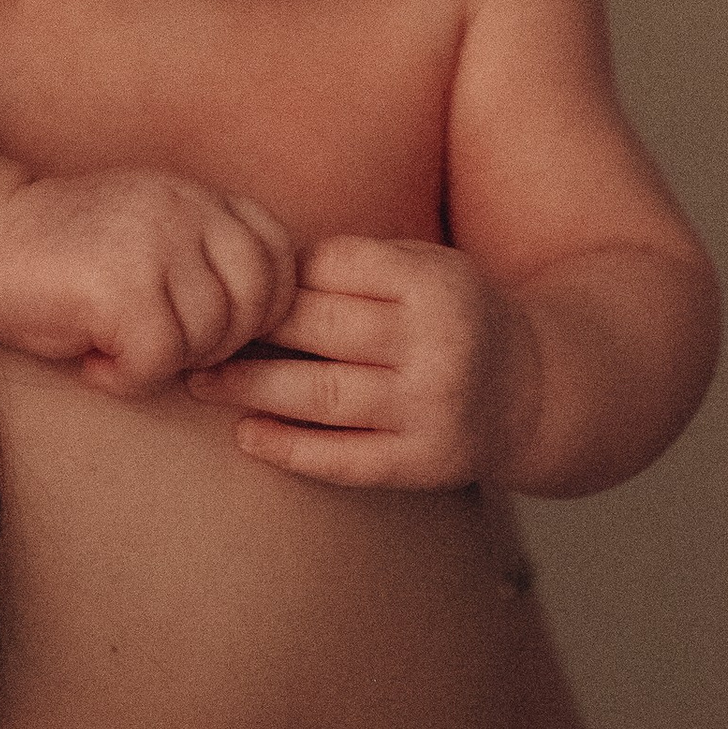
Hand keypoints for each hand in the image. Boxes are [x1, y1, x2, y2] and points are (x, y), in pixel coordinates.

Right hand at [0, 171, 294, 392]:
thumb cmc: (65, 257)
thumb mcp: (152, 232)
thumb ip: (208, 255)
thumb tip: (273, 328)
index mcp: (198, 196)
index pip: (279, 256)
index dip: (257, 308)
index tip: (206, 328)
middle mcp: (185, 208)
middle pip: (256, 303)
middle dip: (216, 345)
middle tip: (158, 348)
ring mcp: (155, 241)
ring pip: (209, 337)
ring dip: (165, 363)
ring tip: (115, 350)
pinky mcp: (120, 283)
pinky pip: (160, 359)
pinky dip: (128, 378)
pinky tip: (95, 363)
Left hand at [188, 235, 539, 485]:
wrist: (538, 392)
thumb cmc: (454, 318)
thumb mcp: (426, 269)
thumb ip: (354, 265)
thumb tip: (248, 264)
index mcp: (435, 282)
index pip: (334, 268)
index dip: (275, 275)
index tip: (226, 279)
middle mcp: (437, 344)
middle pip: (320, 329)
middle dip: (248, 328)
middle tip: (189, 330)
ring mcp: (432, 408)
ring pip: (322, 395)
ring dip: (251, 388)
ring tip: (200, 381)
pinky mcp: (426, 463)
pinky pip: (345, 459)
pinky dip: (290, 449)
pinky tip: (247, 436)